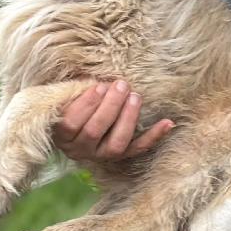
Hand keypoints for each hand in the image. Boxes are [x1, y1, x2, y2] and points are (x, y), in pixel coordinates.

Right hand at [53, 80, 173, 161]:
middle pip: (95, 131)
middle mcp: (80, 149)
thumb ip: (72, 90)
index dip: (87, 104)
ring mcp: (100, 155)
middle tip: (121, 85)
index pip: (72, 123)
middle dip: (110, 106)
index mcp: (62, 135)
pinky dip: (154, 136)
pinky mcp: (119, 156)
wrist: (74, 131)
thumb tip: (92, 74)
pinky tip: (168, 122)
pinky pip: (138, 149)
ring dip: (128, 119)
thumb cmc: (68, 106)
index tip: (99, 85)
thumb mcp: (63, 98)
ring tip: (135, 96)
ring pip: (116, 143)